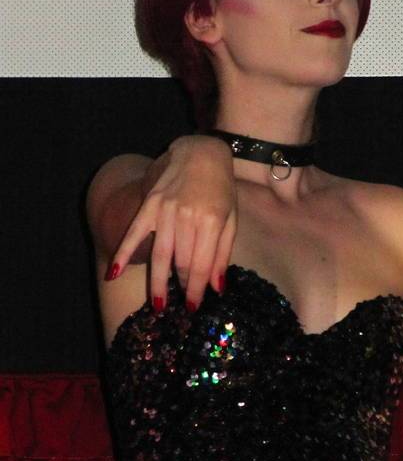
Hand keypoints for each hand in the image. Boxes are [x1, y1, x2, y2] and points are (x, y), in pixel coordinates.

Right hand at [110, 135, 236, 310]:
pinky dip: (122, 253)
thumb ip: (222, 253)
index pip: (201, 264)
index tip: (194, 306)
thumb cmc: (221, 189)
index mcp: (210, 221)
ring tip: (157, 302)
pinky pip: (134, 233)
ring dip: (157, 281)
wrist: (201, 153)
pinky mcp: (149, 204)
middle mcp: (186, 216)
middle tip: (178, 307)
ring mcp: (165, 209)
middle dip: (180, 287)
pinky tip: (113, 273)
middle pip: (180, 262)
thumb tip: (217, 287)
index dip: (196, 289)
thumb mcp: (231, 219)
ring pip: (160, 253)